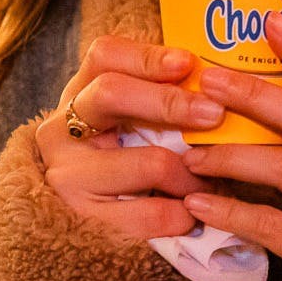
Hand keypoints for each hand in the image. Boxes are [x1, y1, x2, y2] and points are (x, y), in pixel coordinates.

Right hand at [36, 36, 225, 239]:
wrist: (72, 224)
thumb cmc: (120, 157)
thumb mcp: (127, 119)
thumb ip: (160, 95)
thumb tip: (218, 79)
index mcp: (79, 92)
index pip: (105, 56)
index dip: (148, 57)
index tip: (188, 63)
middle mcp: (63, 129)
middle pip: (112, 94)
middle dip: (170, 102)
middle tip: (215, 114)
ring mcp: (68, 175)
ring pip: (148, 162)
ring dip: (192, 174)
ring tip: (213, 180)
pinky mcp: (85, 220)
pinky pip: (150, 215)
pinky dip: (182, 214)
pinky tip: (193, 213)